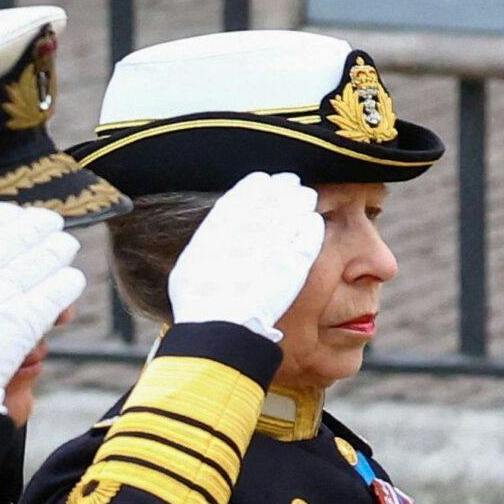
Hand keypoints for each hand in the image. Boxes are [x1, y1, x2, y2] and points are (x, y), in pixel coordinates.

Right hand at [0, 203, 84, 412]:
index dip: (2, 218)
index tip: (13, 215)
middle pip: (18, 236)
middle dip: (37, 227)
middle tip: (50, 224)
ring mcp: (4, 293)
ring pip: (45, 258)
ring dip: (58, 249)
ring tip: (65, 247)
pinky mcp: (28, 320)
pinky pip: (59, 291)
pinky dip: (67, 284)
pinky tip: (71, 281)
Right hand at [169, 171, 322, 341]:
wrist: (223, 323)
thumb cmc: (198, 298)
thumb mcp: (191, 261)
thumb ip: (209, 238)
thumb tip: (220, 225)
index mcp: (222, 225)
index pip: (245, 194)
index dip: (255, 185)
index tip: (263, 180)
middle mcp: (251, 228)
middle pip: (273, 198)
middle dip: (283, 188)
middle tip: (290, 182)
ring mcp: (276, 243)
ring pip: (295, 211)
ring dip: (301, 201)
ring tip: (305, 197)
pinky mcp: (297, 261)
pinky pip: (310, 234)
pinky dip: (312, 225)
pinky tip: (312, 221)